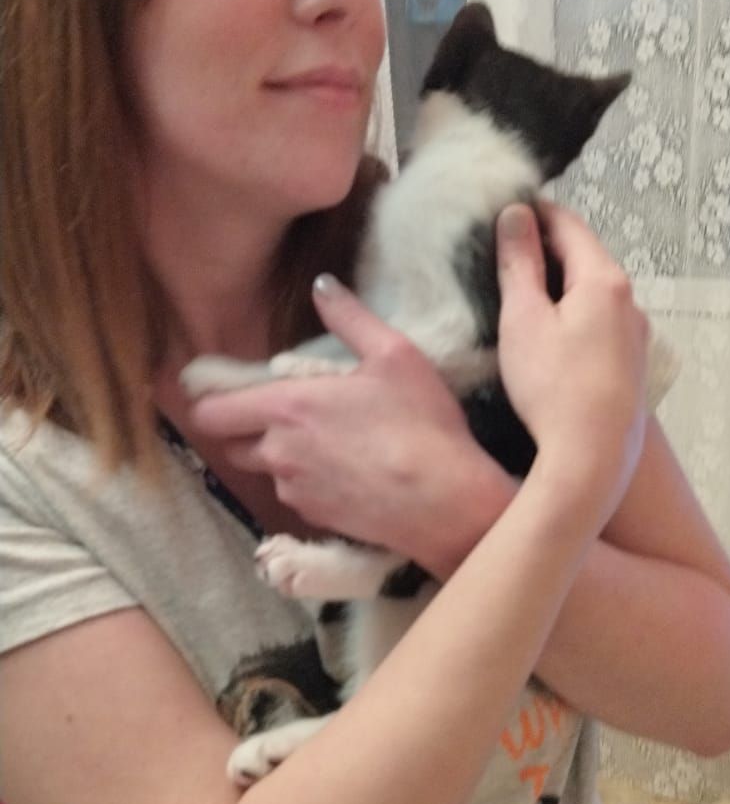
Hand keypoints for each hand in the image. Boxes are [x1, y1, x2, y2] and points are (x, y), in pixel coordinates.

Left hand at [185, 280, 509, 575]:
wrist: (445, 502)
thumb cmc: (421, 424)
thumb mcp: (394, 354)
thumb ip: (349, 317)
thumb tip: (322, 284)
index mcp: (287, 407)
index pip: (212, 413)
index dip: (210, 403)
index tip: (223, 394)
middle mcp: (278, 452)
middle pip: (232, 445)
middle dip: (245, 430)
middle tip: (285, 415)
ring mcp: (294, 490)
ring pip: (266, 471)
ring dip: (279, 457)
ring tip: (324, 444)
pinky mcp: (314, 519)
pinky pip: (295, 496)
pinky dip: (307, 484)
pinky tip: (346, 473)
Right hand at [496, 201, 647, 523]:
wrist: (592, 461)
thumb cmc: (552, 388)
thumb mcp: (523, 319)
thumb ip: (519, 263)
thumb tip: (516, 215)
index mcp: (605, 280)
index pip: (569, 225)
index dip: (535, 212)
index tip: (504, 210)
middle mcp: (630, 302)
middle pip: (585, 257)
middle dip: (546, 248)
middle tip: (504, 250)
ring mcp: (635, 336)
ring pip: (594, 292)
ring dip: (561, 284)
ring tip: (521, 292)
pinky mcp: (632, 367)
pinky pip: (601, 323)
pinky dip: (574, 314)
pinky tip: (550, 334)